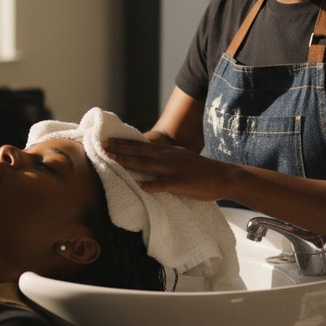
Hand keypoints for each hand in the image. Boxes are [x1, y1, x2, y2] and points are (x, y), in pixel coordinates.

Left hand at [101, 138, 232, 200]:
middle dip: (119, 149)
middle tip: (102, 145)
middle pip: (139, 152)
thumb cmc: (203, 170)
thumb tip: (152, 158)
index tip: (108, 140)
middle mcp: (168, 157)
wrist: (224, 176)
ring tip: (111, 159)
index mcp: (168, 152)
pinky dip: (150, 185)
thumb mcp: (183, 158)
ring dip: (127, 162)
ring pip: (146, 165)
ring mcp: (173, 170)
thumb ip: (167, 158)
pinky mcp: (180, 183)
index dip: (124, 143)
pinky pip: (162, 184)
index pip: (141, 146)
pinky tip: (138, 185)